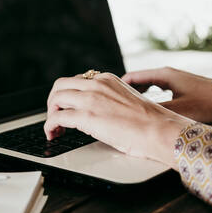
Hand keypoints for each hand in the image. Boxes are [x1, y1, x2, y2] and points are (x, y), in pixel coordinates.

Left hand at [44, 72, 193, 168]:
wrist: (161, 130)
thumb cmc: (151, 122)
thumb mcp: (127, 99)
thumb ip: (110, 99)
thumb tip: (99, 111)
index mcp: (107, 79)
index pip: (77, 81)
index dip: (68, 94)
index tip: (67, 105)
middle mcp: (97, 84)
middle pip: (61, 85)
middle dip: (54, 101)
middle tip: (55, 115)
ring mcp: (90, 99)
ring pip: (56, 99)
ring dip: (50, 113)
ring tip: (54, 127)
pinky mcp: (86, 116)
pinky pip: (57, 118)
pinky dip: (50, 126)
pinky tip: (53, 133)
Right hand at [122, 67, 211, 122]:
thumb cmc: (206, 103)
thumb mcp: (177, 110)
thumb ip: (155, 111)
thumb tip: (136, 116)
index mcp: (163, 75)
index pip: (133, 76)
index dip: (119, 85)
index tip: (109, 94)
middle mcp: (167, 74)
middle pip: (139, 79)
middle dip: (126, 89)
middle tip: (115, 101)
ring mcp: (174, 79)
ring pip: (149, 83)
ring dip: (138, 92)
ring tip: (128, 104)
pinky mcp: (180, 85)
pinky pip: (158, 87)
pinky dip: (149, 94)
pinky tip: (148, 105)